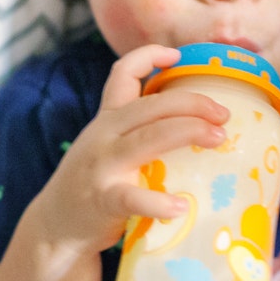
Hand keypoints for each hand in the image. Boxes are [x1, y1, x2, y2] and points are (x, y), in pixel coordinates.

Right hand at [23, 44, 230, 253]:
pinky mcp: (104, 199)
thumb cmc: (95, 184)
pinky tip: (181, 207)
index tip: (177, 54)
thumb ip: (137, 132)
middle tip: (223, 114)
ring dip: (188, 132)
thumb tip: (196, 124)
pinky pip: (133, 197)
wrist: (56, 226)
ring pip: (148, 138)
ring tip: (219, 138)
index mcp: (108, 119)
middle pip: (151, 105)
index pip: (123, 74)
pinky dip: (158, 202)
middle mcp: (104, 135)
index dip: (149, 55)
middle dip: (192, 103)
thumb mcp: (107, 146)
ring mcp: (103, 166)